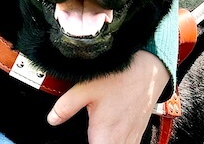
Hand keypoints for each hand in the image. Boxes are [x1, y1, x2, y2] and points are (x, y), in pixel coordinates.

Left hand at [47, 50, 169, 143]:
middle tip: (89, 134)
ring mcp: (132, 136)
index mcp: (106, 136)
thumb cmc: (122, 75)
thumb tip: (52, 119)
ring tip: (98, 135)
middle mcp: (121, 140)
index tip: (83, 138)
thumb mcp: (87, 87)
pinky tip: (110, 134)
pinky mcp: (138, 129)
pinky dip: (118, 142)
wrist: (150, 67)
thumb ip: (67, 105)